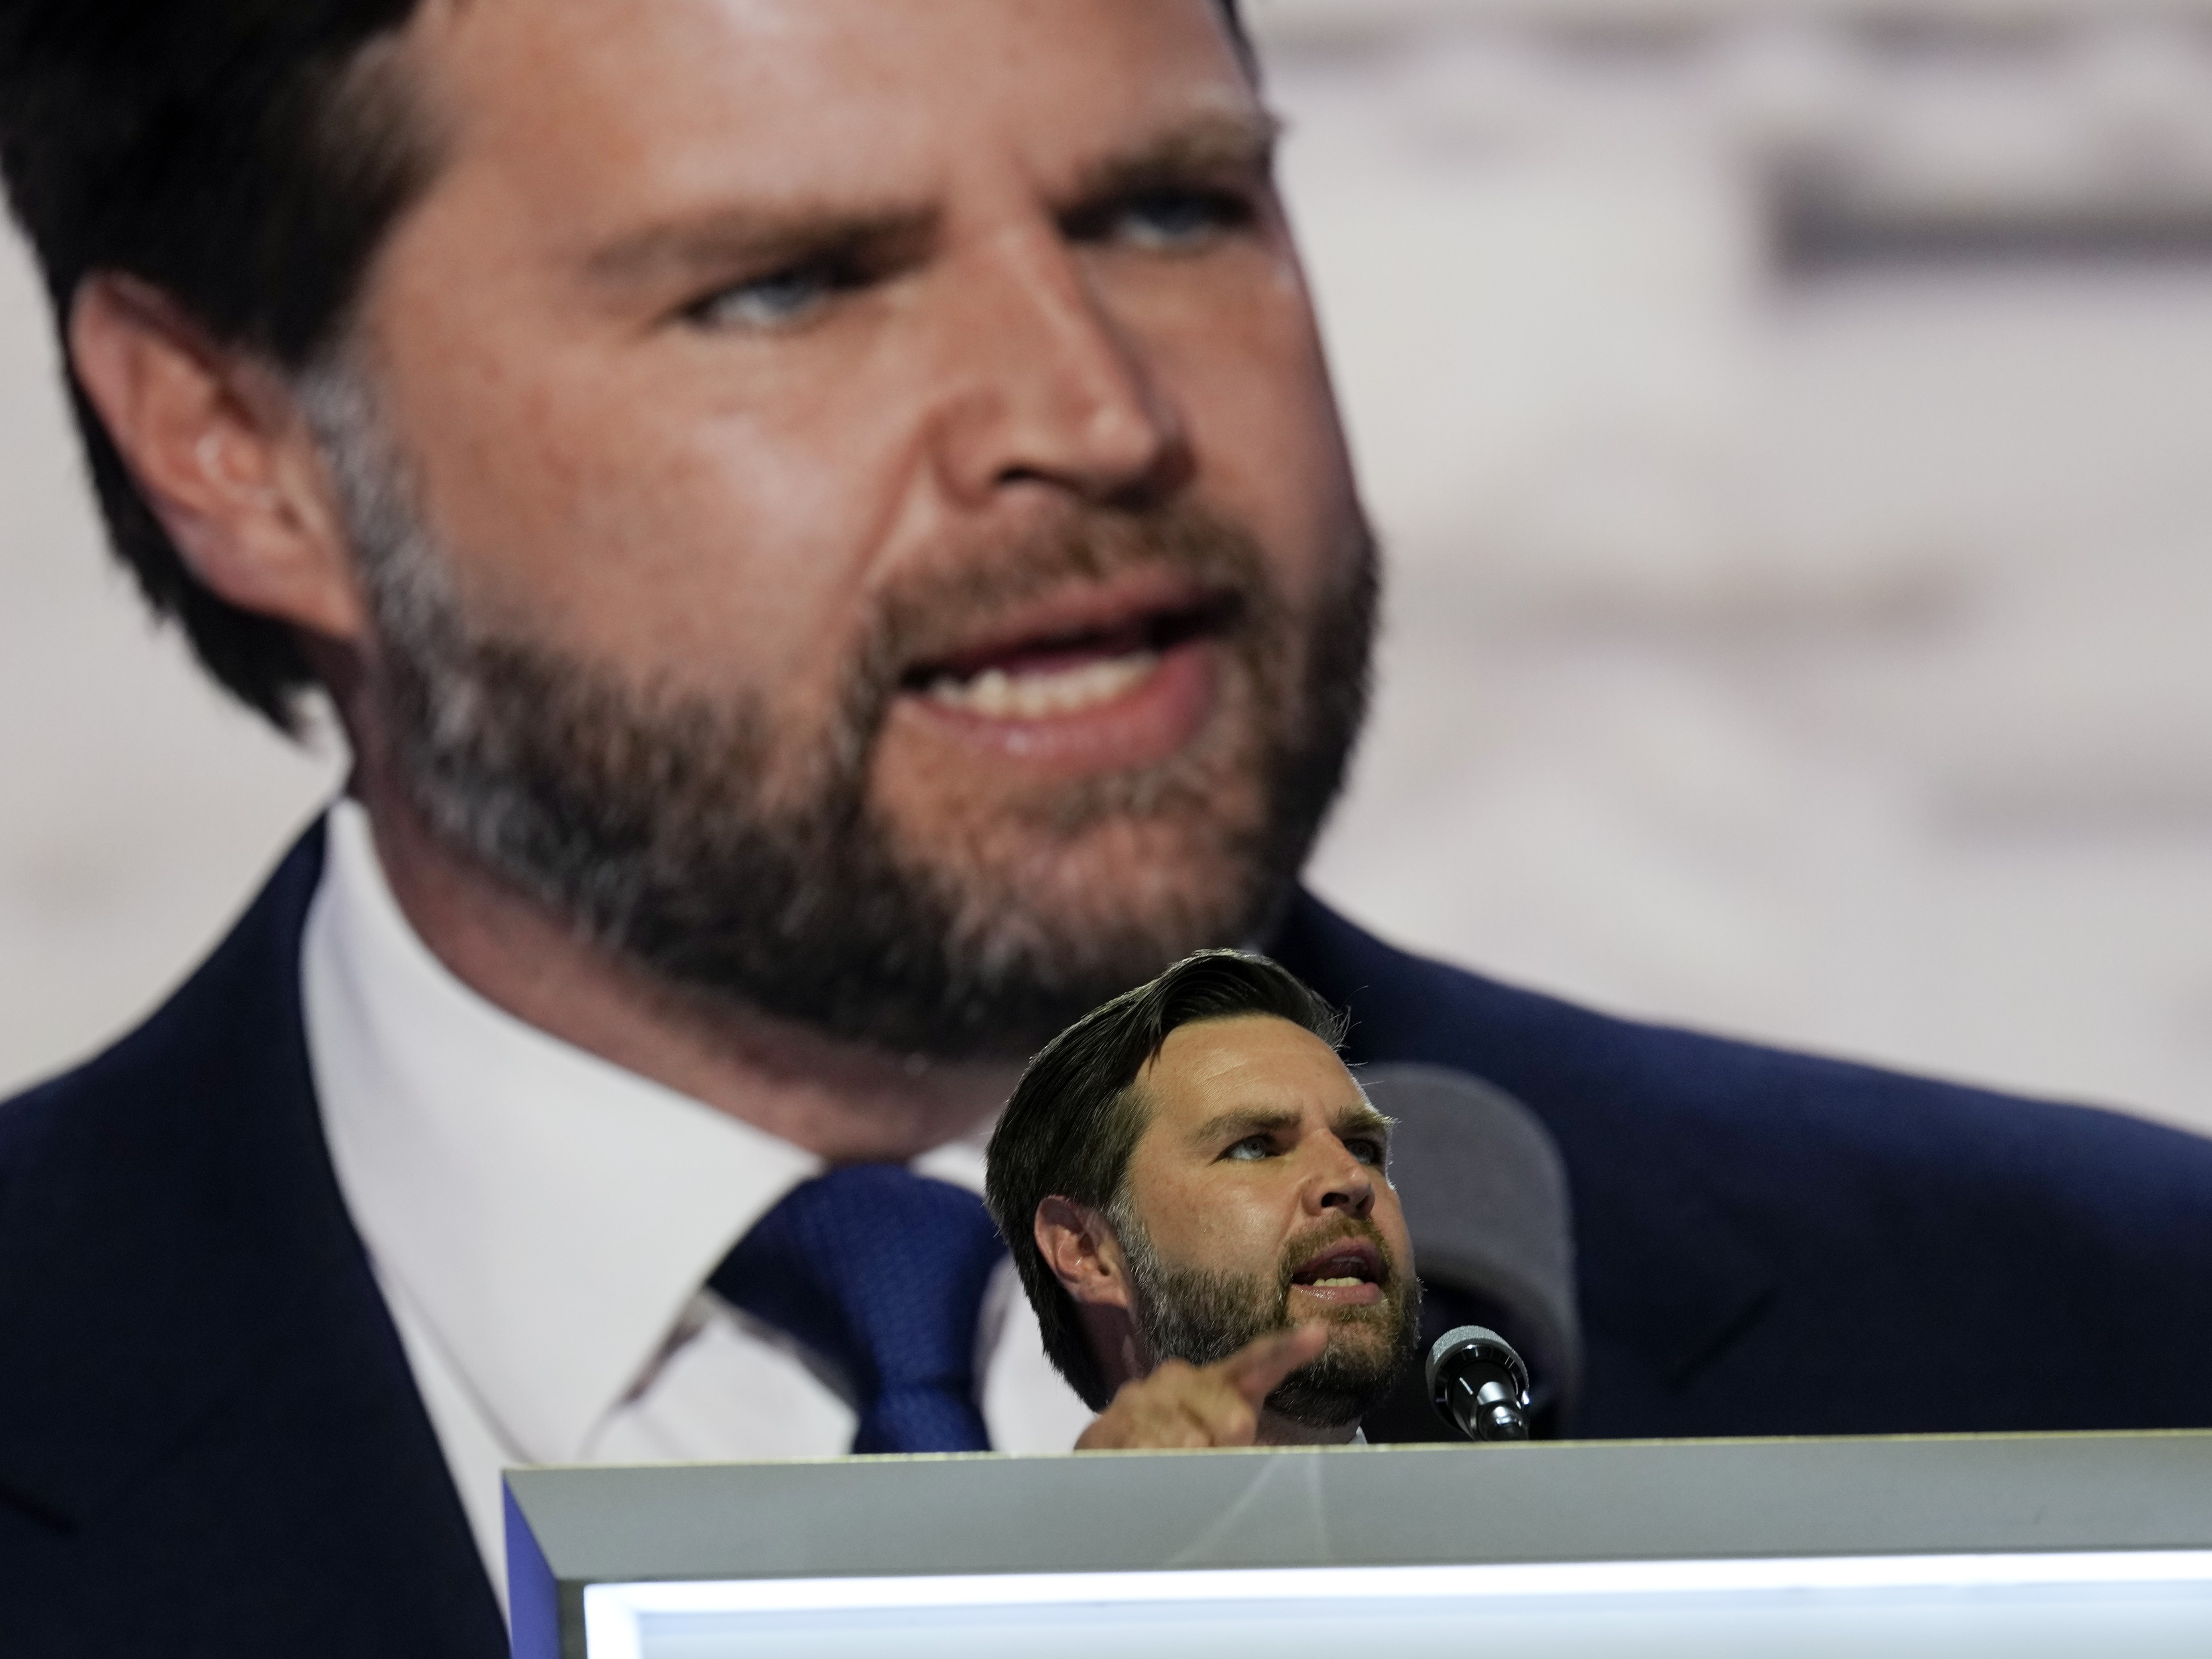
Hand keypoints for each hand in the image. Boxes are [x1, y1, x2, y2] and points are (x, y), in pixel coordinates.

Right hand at [1074, 1323, 1329, 1449]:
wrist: (1111, 1468)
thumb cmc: (1183, 1456)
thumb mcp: (1227, 1450)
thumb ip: (1251, 1442)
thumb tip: (1262, 1436)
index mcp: (1217, 1383)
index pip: (1257, 1362)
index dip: (1286, 1350)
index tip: (1318, 1335)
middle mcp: (1179, 1379)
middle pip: (1232, 1417)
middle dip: (1230, 1448)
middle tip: (1213, 1459)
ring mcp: (1140, 1399)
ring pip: (1187, 1438)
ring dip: (1188, 1465)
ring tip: (1176, 1470)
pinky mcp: (1105, 1425)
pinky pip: (1142, 1447)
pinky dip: (1152, 1466)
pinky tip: (1147, 1466)